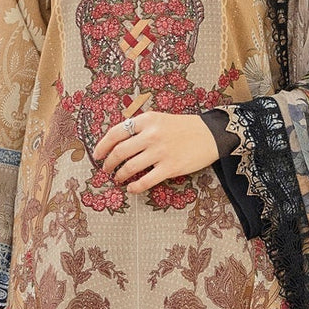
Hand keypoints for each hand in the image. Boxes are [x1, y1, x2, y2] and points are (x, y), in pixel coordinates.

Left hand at [93, 110, 221, 193]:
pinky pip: (146, 181)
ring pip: (130, 167)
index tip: (97, 155)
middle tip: (105, 169)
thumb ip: (141, 127)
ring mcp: (160, 152)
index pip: (115, 133)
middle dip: (108, 163)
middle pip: (119, 152)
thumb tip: (119, 141)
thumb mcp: (160, 118)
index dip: (102, 146)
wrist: (212, 134)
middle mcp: (151, 135)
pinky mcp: (170, 167)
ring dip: (120, 175)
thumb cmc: (185, 127)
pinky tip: (132, 189)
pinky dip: (135, 187)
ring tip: (118, 179)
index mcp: (146, 120)